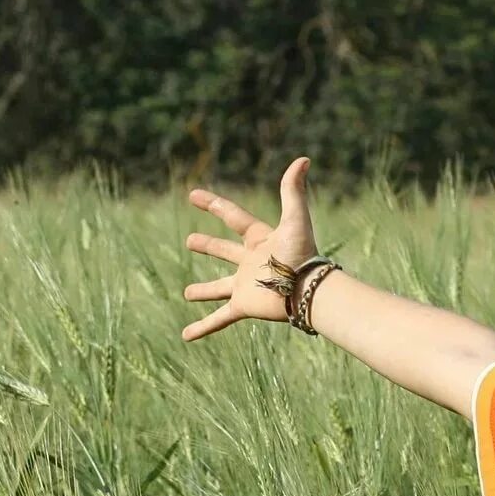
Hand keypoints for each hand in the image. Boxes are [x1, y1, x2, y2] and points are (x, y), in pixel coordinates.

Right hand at [181, 157, 318, 340]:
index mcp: (260, 239)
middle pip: (224, 251)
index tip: (193, 195)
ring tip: (187, 294)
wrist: (308, 290)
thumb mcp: (295, 218)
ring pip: (219, 288)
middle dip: (208, 246)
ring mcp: (245, 285)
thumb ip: (293, 189)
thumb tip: (303, 159)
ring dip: (204, 291)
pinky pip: (219, 319)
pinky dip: (203, 328)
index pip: (233, 217)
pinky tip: (186, 336)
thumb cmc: (303, 254)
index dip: (213, 204)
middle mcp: (251, 262)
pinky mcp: (244, 305)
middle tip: (189, 241)